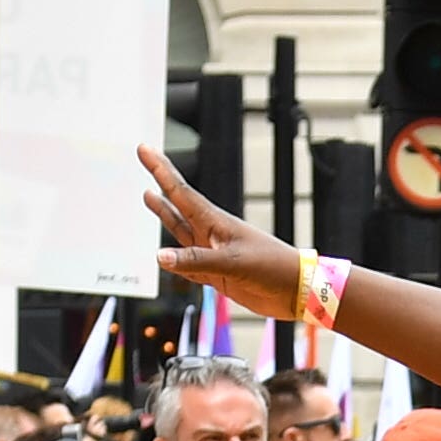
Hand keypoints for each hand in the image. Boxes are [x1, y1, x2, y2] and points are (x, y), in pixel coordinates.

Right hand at [138, 141, 308, 316]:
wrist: (296, 291)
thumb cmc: (271, 268)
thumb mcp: (232, 263)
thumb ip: (195, 261)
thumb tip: (160, 257)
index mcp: (215, 222)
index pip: (180, 191)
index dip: (161, 170)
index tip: (145, 149)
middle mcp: (211, 234)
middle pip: (178, 203)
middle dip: (160, 182)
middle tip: (145, 158)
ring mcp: (213, 253)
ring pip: (181, 231)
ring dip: (165, 214)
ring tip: (148, 195)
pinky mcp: (218, 275)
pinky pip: (188, 266)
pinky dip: (175, 260)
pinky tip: (164, 255)